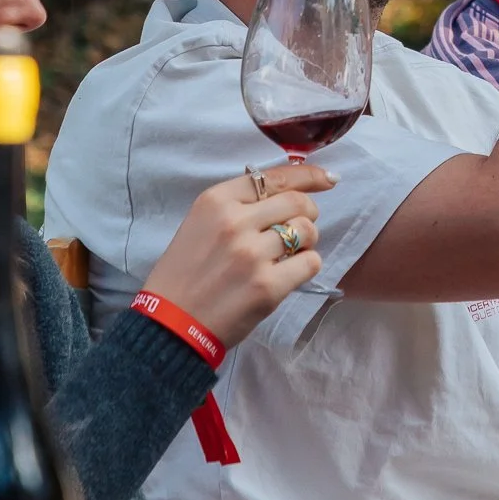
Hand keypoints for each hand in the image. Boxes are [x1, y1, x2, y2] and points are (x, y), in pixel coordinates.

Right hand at [143, 164, 328, 348]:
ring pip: (307, 231)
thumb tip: (286, 193)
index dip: (309, 175)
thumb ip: (239, 206)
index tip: (328, 179)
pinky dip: (307, 266)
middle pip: (298, 202)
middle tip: (301, 228)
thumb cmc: (185, 274)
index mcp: (216, 200)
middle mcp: (235, 222)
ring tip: (290, 254)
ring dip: (307, 242)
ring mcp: (252, 254)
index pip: (275, 177)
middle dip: (308, 213)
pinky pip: (311, 263)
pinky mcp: (267, 286)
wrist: (170, 324)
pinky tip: (290, 273)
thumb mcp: (201, 223)